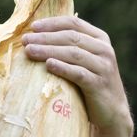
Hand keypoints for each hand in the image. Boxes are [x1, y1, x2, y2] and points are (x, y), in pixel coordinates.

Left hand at [22, 16, 132, 136]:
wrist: (111, 112)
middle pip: (71, 37)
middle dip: (46, 37)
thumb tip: (37, 37)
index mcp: (100, 39)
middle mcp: (104, 49)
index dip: (52, 23)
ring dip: (49, 50)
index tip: (32, 27)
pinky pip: (78, 73)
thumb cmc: (90, 84)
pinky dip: (62, 67)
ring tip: (29, 51)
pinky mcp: (99, 84)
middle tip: (25, 40)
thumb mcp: (83, 61)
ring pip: (73, 53)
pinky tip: (48, 64)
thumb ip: (70, 47)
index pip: (74, 23)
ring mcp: (104, 66)